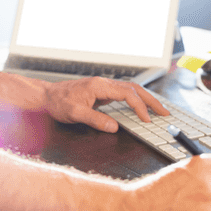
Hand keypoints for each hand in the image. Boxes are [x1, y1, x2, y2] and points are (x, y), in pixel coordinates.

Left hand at [43, 78, 169, 132]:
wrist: (46, 96)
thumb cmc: (57, 102)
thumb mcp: (74, 114)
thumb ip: (95, 120)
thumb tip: (114, 127)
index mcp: (99, 86)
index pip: (127, 94)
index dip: (139, 107)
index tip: (147, 119)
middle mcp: (104, 83)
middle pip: (134, 89)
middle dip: (151, 100)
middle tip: (165, 112)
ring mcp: (103, 87)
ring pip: (130, 90)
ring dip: (145, 99)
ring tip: (158, 110)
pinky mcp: (102, 92)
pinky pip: (124, 94)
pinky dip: (135, 100)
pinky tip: (140, 108)